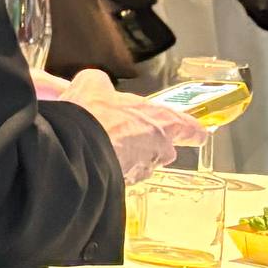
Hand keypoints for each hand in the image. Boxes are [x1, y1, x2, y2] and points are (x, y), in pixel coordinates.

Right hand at [49, 66, 206, 180]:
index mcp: (163, 120)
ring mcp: (143, 169)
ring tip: (100, 144)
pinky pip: (120, 174)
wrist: (73, 148)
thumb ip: (102, 83)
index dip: (193, 131)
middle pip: (165, 148)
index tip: (192, 133)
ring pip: (141, 162)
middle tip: (123, 132)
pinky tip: (90, 157)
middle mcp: (161, 148)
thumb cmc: (93, 114)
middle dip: (147, 142)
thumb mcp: (92, 83)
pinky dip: (109, 166)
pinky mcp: (124, 184)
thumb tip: (96, 84)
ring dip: (127, 155)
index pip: (193, 130)